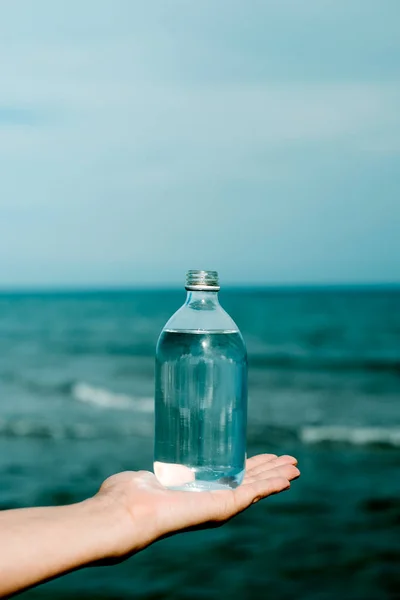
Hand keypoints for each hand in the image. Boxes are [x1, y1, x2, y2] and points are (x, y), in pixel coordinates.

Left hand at [95, 454, 299, 559]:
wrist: (124, 514)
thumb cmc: (125, 497)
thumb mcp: (142, 480)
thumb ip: (146, 479)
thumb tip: (139, 477)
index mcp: (195, 491)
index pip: (228, 477)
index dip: (249, 467)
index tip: (265, 456)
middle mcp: (208, 499)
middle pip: (247, 482)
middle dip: (269, 471)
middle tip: (290, 460)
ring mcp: (215, 504)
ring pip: (254, 488)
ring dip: (276, 477)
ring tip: (296, 468)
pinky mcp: (219, 507)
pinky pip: (250, 495)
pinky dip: (271, 487)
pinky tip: (287, 479)